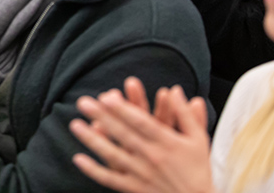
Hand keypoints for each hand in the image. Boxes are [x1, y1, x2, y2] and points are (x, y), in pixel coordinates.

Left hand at [70, 85, 213, 192]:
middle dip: (103, 117)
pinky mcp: (134, 188)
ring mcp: (141, 174)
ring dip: (92, 140)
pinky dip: (94, 170)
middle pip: (123, 134)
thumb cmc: (197, 169)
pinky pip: (111, 179)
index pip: (142, 123)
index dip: (125, 110)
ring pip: (113, 155)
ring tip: (75, 124)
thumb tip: (175, 89)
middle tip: (83, 102)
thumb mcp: (198, 140)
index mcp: (168, 143)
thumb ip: (186, 115)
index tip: (108, 96)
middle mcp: (152, 157)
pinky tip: (78, 158)